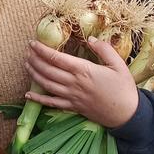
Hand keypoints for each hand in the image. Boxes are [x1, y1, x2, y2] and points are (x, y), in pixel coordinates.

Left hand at [25, 37, 139, 128]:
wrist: (127, 114)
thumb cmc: (124, 88)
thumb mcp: (118, 64)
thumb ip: (104, 49)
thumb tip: (91, 38)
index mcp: (84, 70)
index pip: (57, 58)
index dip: (43, 50)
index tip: (33, 43)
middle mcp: (74, 83)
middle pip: (48, 70)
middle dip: (35, 59)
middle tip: (28, 51)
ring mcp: (72, 96)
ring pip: (47, 84)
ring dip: (34, 74)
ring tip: (27, 64)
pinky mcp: (72, 107)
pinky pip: (51, 103)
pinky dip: (38, 99)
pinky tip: (28, 94)